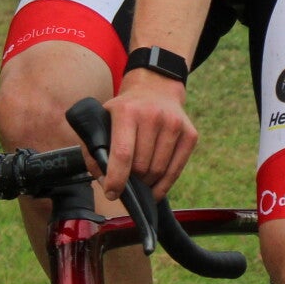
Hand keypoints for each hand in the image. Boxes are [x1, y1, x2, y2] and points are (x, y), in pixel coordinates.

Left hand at [101, 71, 195, 198]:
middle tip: (126, 180)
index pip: (123, 154)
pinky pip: (176, 170)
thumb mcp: (103, 120)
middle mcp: (153, 116)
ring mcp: (174, 124)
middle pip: (141, 166)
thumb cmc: (125, 111)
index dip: (116, 179)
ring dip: (147, 182)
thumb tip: (103, 180)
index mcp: (127, 111)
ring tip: (139, 180)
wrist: (156, 89)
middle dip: (132, 180)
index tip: (111, 194)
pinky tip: (154, 186)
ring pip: (159, 171)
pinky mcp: (190, 134)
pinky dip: (164, 184)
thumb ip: (94, 149)